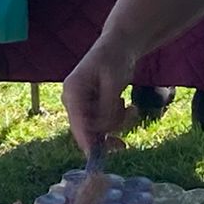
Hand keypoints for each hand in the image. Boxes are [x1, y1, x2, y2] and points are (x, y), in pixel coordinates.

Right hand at [63, 41, 136, 155]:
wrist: (119, 46)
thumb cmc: (115, 59)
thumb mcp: (114, 82)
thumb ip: (107, 107)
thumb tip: (104, 130)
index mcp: (73, 92)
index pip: (78, 123)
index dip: (88, 142)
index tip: (97, 158)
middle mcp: (72, 100)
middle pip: (88, 130)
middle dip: (112, 127)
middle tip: (131, 113)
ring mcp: (81, 105)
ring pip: (99, 129)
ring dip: (118, 122)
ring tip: (131, 107)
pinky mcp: (91, 108)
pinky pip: (103, 124)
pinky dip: (117, 119)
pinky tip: (127, 107)